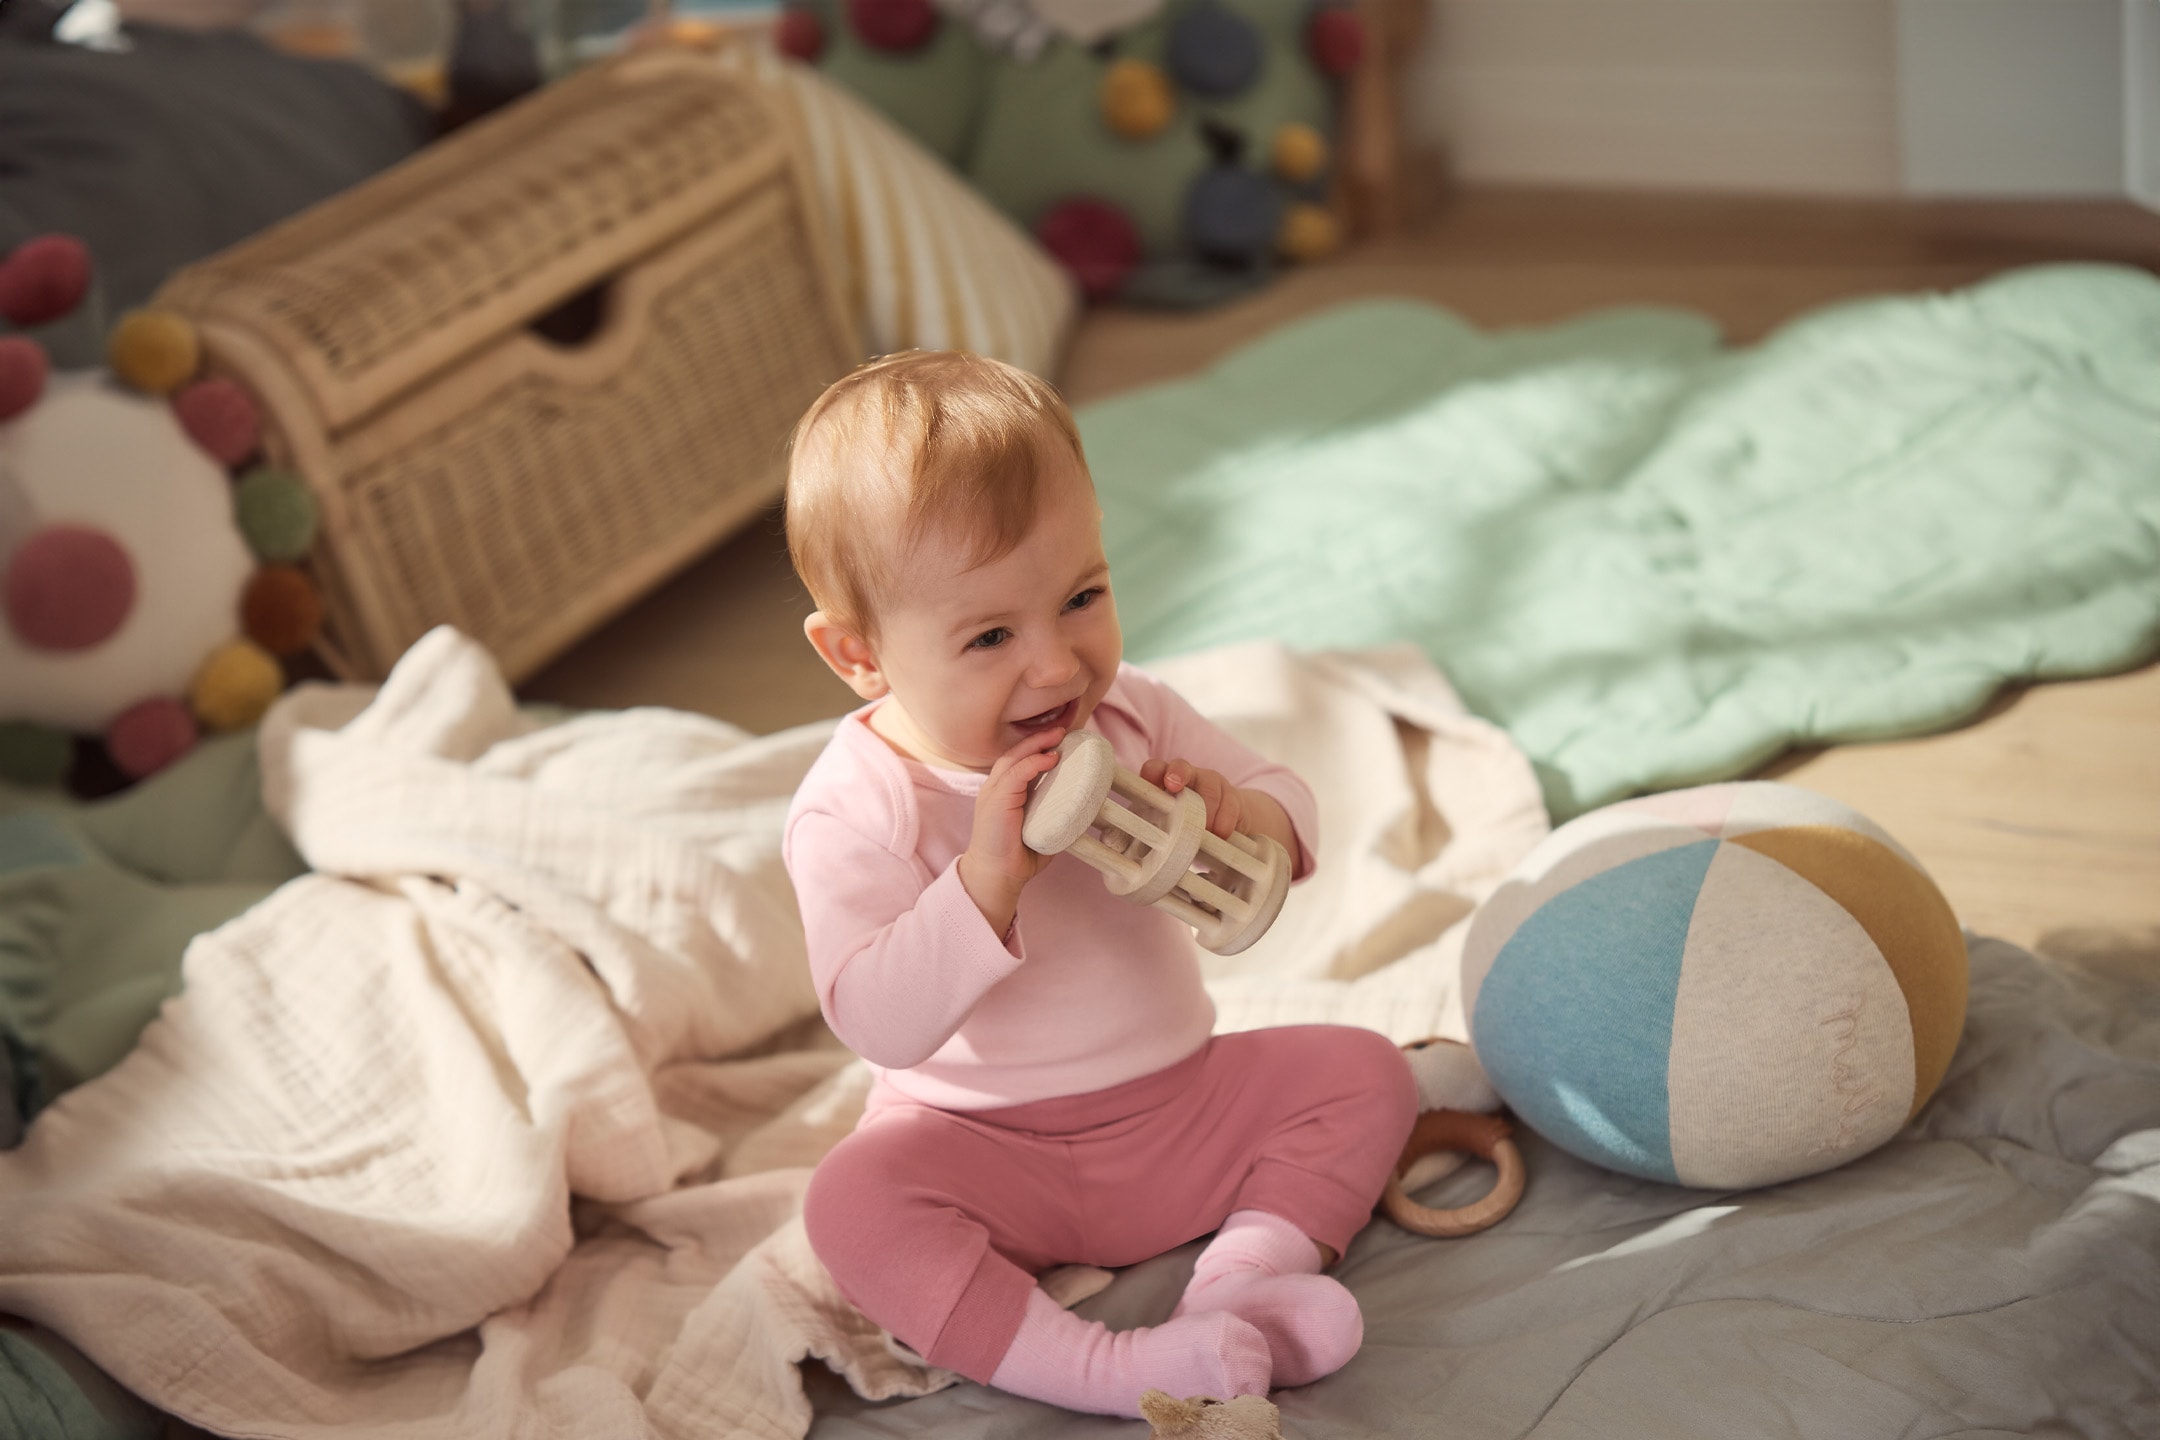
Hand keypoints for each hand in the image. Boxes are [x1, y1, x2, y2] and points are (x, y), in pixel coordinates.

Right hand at [958, 727, 1064, 935]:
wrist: (996, 877)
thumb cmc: (1016, 857)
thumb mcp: (1040, 830)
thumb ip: (1054, 817)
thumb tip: (1081, 811)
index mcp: (1004, 793)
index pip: (1018, 761)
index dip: (1037, 747)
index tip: (1060, 739)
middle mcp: (995, 789)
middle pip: (1015, 753)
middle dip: (1039, 738)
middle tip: (1063, 729)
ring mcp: (992, 794)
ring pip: (1013, 758)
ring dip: (1037, 744)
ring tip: (1058, 735)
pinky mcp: (995, 802)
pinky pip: (1014, 774)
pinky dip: (1033, 763)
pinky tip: (1050, 758)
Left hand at [1139, 758, 1242, 839]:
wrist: (1223, 830)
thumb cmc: (1183, 830)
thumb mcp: (1165, 830)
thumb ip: (1154, 833)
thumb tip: (1135, 854)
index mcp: (1164, 784)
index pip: (1155, 770)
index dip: (1152, 772)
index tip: (1149, 779)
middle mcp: (1187, 777)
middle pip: (1181, 767)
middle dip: (1177, 773)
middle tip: (1173, 786)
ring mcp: (1211, 783)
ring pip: (1209, 788)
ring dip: (1205, 812)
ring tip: (1203, 833)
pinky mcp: (1232, 796)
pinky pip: (1229, 804)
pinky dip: (1224, 821)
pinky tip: (1221, 834)